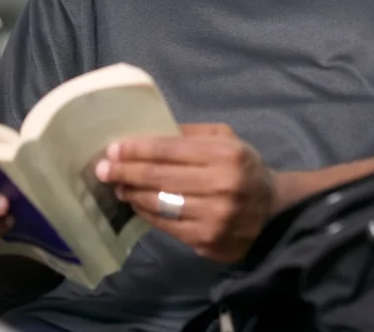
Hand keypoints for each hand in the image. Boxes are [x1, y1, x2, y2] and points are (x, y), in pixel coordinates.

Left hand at [95, 124, 277, 262]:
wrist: (272, 209)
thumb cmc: (243, 167)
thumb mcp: (227, 139)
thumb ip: (192, 134)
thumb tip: (149, 132)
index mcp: (227, 154)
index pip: (171, 149)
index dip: (138, 149)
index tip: (113, 149)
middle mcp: (223, 185)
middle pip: (161, 177)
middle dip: (126, 171)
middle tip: (102, 169)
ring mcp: (215, 216)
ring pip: (160, 204)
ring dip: (132, 194)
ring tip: (117, 186)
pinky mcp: (208, 240)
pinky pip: (166, 226)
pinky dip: (147, 214)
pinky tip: (137, 204)